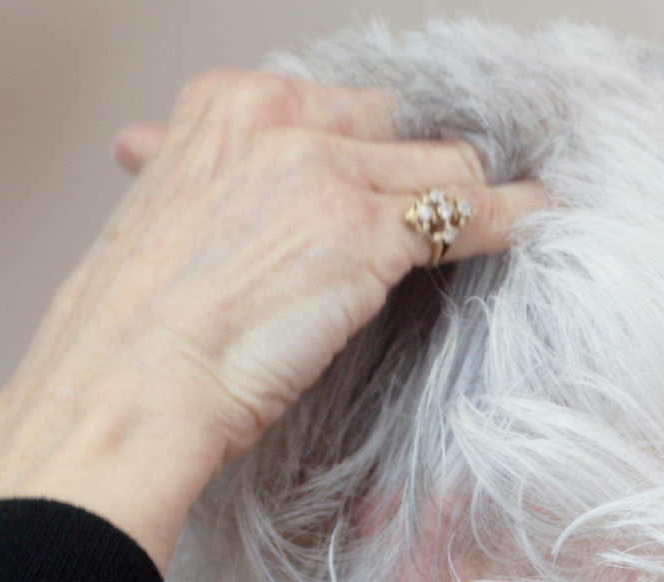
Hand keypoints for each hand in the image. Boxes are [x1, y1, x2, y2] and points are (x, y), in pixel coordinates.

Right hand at [0, 69, 550, 570]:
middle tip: (453, 209)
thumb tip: (252, 209)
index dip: (379, 149)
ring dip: (476, 198)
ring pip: (445, 166)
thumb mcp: (172, 228)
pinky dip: (511, 222)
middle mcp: (279, 123)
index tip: (402, 177)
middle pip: (399, 128)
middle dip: (426, 171)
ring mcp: (327, 174)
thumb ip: (220, 192)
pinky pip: (469, 215)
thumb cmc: (137, 335)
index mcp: (224, 110)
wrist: (125, 392)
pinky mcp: (368, 235)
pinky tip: (538, 223)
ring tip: (517, 214)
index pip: (340, 107)